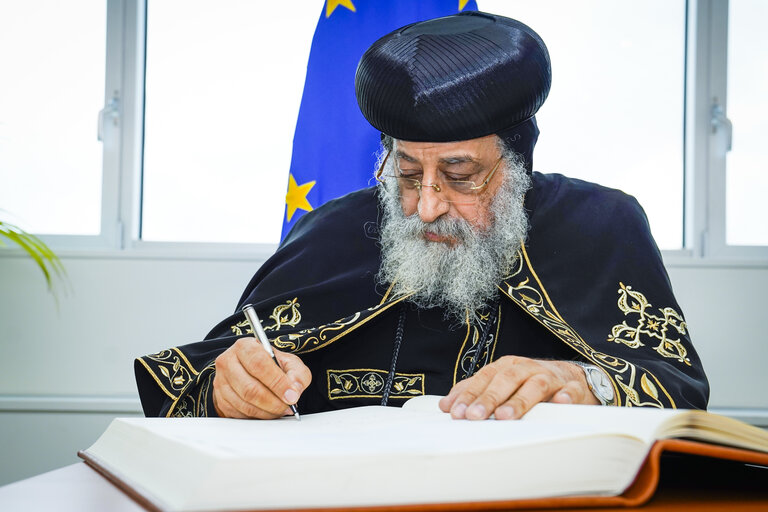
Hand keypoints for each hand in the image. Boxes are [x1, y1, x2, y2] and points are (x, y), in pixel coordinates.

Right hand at [212, 337, 311, 418]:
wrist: (251, 371)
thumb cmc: (270, 365)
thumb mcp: (289, 362)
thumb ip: (298, 374)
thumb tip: (294, 392)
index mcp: (245, 346)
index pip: (259, 364)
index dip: (277, 382)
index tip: (291, 395)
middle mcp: (228, 362)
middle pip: (250, 388)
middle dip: (273, 402)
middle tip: (288, 405)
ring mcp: (220, 382)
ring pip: (245, 404)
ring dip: (267, 412)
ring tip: (281, 409)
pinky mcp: (220, 400)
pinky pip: (240, 414)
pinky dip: (258, 417)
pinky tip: (268, 412)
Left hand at [438, 356, 597, 419]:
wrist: (572, 378)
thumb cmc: (530, 382)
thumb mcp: (501, 383)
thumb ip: (475, 392)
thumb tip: (446, 405)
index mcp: (507, 366)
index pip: (484, 378)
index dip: (469, 395)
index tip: (456, 412)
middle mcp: (526, 368)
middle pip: (506, 380)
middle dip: (489, 399)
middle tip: (475, 417)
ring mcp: (550, 377)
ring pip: (534, 386)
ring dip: (519, 401)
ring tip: (505, 417)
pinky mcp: (573, 388)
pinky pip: (571, 391)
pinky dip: (566, 396)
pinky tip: (559, 403)